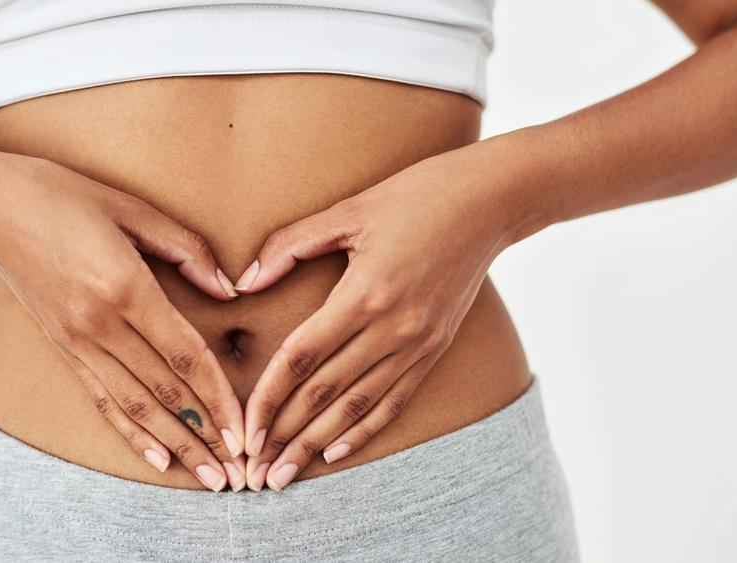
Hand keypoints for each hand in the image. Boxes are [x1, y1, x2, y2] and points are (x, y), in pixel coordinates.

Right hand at [0, 153, 246, 491]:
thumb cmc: (63, 195)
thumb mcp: (131, 207)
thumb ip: (185, 250)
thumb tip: (227, 289)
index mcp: (124, 286)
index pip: (184, 353)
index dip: (218, 395)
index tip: (244, 427)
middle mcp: (99, 324)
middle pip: (165, 391)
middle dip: (207, 433)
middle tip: (240, 470)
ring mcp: (77, 341)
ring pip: (136, 405)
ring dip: (176, 444)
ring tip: (208, 475)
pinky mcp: (63, 349)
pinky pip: (102, 399)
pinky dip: (131, 432)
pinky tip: (156, 458)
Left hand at [235, 154, 519, 490]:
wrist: (492, 201)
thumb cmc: (416, 195)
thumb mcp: (349, 210)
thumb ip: (291, 245)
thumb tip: (245, 282)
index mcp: (365, 294)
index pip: (302, 358)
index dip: (269, 398)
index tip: (244, 430)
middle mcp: (393, 328)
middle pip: (326, 394)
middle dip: (285, 436)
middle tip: (253, 472)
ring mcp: (418, 343)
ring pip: (358, 406)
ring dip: (316, 444)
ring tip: (284, 475)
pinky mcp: (435, 348)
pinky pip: (395, 399)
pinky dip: (364, 430)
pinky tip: (336, 453)